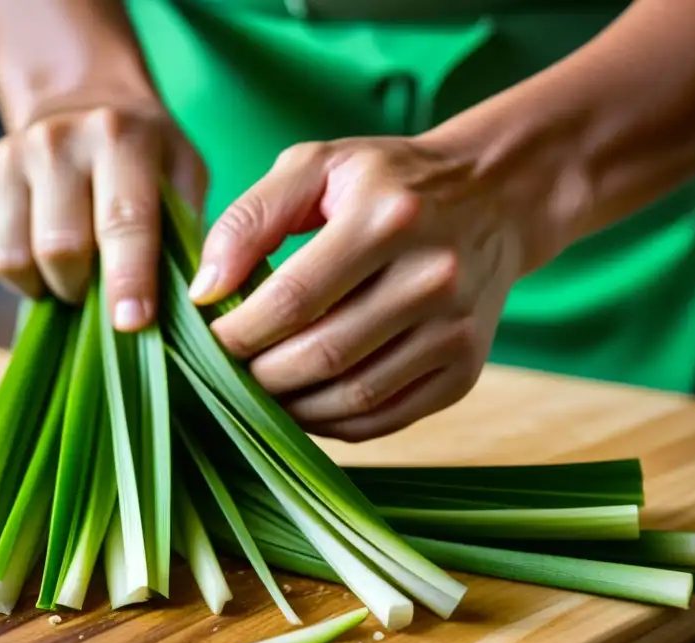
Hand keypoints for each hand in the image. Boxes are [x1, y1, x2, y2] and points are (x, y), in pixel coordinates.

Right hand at [0, 102, 206, 330]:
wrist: (80, 109)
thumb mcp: (182, 176)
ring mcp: (3, 157)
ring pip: (11, 260)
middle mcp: (54, 140)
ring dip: (41, 285)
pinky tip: (26, 256)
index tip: (131, 324)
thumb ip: (187, 230)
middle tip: (96, 287)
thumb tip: (194, 297)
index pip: (122, 221)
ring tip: (64, 270)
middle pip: (60, 249)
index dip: (127, 279)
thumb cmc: (143, 163)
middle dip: (82, 288)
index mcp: (118, 138)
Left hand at [190, 138, 533, 441]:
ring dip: (290, 408)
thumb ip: (250, 218)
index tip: (208, 340)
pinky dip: (332, 423)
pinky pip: (384, 419)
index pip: (293, 298)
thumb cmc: (384, 183)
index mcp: (387, 217)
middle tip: (227, 372)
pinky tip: (303, 405)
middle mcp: (432, 276)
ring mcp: (454, 331)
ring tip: (257, 392)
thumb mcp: (316, 167)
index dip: (238, 331)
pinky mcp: (464, 371)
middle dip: (258, 375)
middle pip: (322, 355)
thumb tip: (204, 290)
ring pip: (351, 397)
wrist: (491, 200)